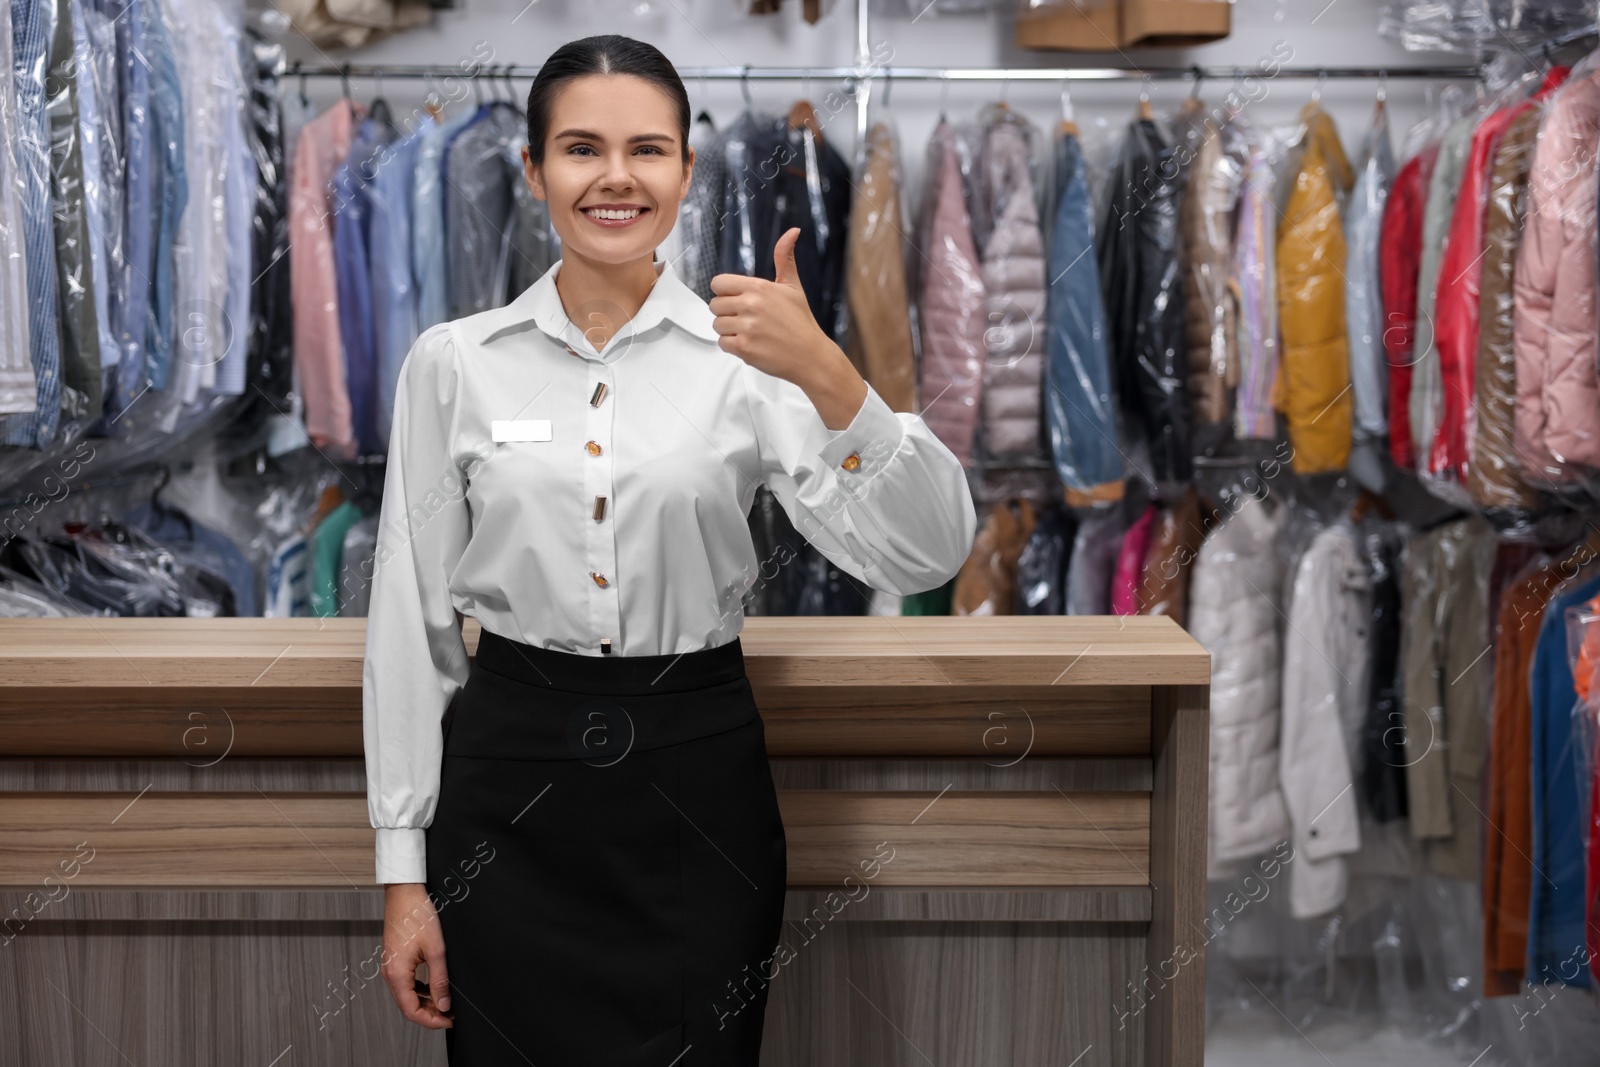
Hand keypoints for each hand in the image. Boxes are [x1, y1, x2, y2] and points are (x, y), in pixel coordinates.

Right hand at [381, 883, 453, 1028]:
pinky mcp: (396, 960)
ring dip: (426, 1002)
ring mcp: (391, 967)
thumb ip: (439, 980)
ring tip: (446, 1002)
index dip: (431, 1021)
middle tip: (451, 1014)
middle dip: (430, 1014)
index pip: (411, 1011)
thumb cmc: (417, 915)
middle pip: (408, 1006)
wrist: (404, 892)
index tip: (449, 1020)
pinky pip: (406, 983)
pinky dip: (420, 990)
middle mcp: (390, 974)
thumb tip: (444, 1004)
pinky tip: (435, 987)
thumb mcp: (436, 949)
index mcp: (396, 974)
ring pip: (407, 996)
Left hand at [709, 227, 835, 386]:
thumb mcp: (793, 286)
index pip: (718, 283)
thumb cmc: (801, 322)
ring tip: (750, 332)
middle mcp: (750, 305)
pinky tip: (750, 344)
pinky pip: (722, 343)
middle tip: (747, 319)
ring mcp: (746, 327)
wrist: (810, 356)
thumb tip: (792, 231)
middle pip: (714, 305)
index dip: (725, 292)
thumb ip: (784, 258)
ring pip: (717, 325)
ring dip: (729, 330)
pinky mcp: (744, 347)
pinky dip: (732, 346)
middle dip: (727, 312)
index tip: (737, 299)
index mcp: (758, 287)